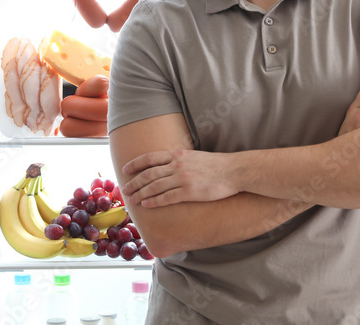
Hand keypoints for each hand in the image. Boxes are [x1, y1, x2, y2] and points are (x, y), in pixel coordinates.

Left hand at [121, 149, 238, 207]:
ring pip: (154, 186)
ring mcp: (183, 178)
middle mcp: (177, 165)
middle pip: (148, 174)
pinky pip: (167, 198)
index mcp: (178, 155)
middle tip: (125, 190)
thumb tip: (168, 166)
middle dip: (134, 182)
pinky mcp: (189, 192)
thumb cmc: (217, 165)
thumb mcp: (195, 156)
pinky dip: (154, 202)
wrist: (234, 171)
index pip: (150, 158)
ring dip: (140, 193)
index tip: (125, 169)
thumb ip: (181, 160)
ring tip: (132, 200)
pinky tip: (146, 205)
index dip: (135, 164)